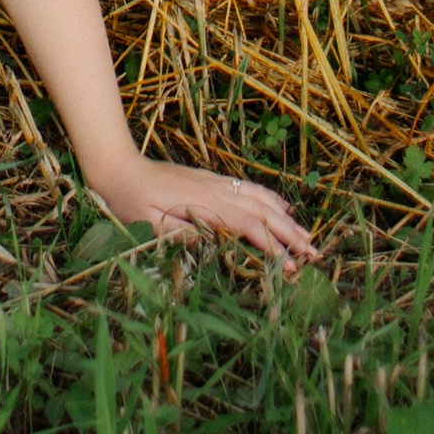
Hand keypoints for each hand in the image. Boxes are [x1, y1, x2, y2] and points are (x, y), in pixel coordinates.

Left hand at [92, 157, 315, 271]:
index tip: (292, 267)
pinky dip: (271, 200)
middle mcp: (216, 190)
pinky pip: (249, 189)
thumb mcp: (148, 225)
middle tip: (315, 257)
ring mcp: (215, 183)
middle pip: (263, 212)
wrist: (118, 166)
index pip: (248, 227)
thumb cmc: (129, 200)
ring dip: (286, 219)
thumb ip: (183, 234)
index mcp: (204, 203)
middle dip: (291, 235)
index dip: (272, 247)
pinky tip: (283, 209)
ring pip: (260, 199)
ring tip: (308, 238)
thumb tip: (216, 245)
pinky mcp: (211, 181)